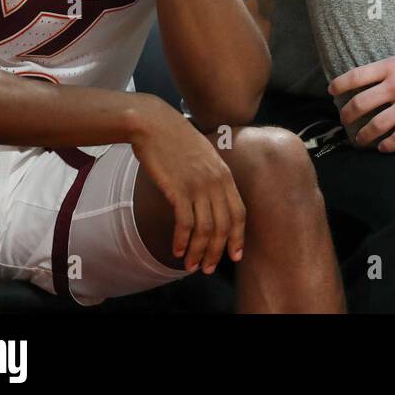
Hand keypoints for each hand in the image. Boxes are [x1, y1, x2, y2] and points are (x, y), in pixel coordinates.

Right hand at [131, 96, 245, 273]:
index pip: (239, 213)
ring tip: (191, 266)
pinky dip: (182, 240)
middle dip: (218, 252)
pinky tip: (176, 250)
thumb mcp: (204, 156)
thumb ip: (213, 177)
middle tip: (208, 269)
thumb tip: (211, 202)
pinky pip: (185, 223)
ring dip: (199, 252)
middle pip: (224, 226)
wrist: (156, 125)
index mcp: (225, 175)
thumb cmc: (177, 141)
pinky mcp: (179, 189)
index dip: (238, 237)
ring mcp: (199, 186)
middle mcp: (217, 182)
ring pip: (206, 229)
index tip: (235, 256)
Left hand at [331, 42, 394, 150]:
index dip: (339, 85)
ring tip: (360, 140)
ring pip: (375, 126)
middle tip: (344, 120)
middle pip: (359, 104)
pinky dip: (387, 145)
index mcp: (392, 66)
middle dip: (347, 115)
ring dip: (363, 136)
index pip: (355, 76)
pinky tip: (383, 147)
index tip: (332, 91)